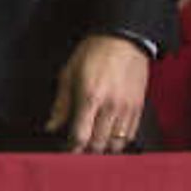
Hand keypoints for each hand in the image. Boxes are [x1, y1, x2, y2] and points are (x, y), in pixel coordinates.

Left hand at [49, 34, 152, 152]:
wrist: (125, 38)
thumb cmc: (93, 52)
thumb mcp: (69, 73)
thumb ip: (61, 104)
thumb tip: (51, 126)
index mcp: (90, 97)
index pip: (80, 136)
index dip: (71, 149)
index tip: (65, 151)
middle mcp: (111, 106)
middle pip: (99, 144)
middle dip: (86, 152)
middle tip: (77, 152)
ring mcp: (127, 108)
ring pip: (116, 143)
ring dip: (103, 149)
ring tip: (93, 147)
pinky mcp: (139, 107)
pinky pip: (130, 134)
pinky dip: (119, 141)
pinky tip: (109, 139)